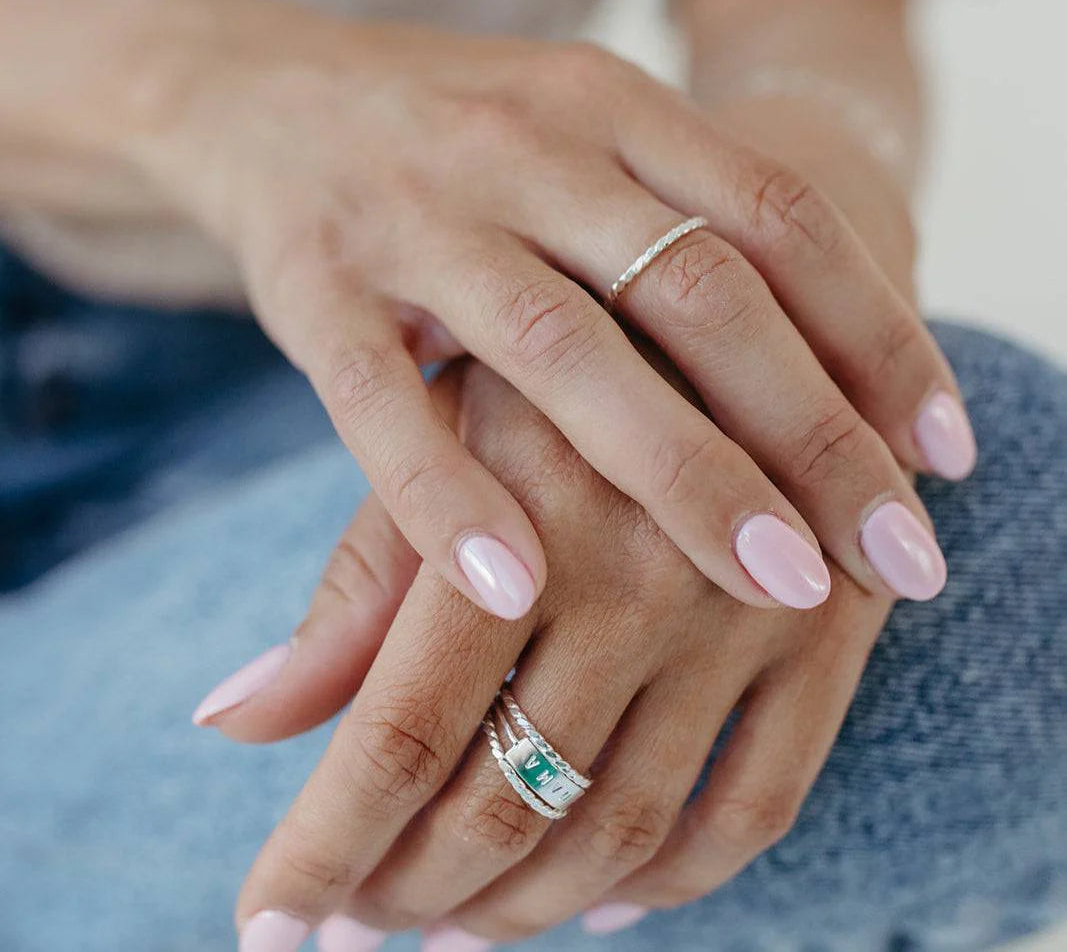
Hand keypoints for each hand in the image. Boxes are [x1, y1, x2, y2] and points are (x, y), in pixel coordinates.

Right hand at [128, 0, 971, 613]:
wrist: (263, 88)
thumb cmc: (451, 141)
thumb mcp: (575, 141)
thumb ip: (675, 228)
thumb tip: (818, 378)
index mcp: (611, 105)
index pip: (779, 216)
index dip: (878, 335)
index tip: (945, 455)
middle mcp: (526, 147)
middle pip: (700, 291)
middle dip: (814, 432)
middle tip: (898, 556)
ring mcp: (413, 213)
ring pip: (561, 350)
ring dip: (680, 472)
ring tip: (776, 586)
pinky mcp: (310, 285)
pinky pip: (383, 401)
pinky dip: (450, 496)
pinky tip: (516, 589)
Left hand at [203, 359, 893, 949]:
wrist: (731, 297)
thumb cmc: (553, 375)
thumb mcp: (439, 445)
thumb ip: (354, 590)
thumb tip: (230, 721)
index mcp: (521, 518)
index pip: (399, 734)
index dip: (323, 847)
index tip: (265, 922)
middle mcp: (642, 576)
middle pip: (509, 801)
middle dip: (410, 888)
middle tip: (356, 925)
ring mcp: (749, 614)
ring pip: (625, 828)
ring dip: (526, 908)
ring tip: (451, 929)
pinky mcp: (832, 633)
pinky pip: (755, 807)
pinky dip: (673, 883)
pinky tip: (602, 906)